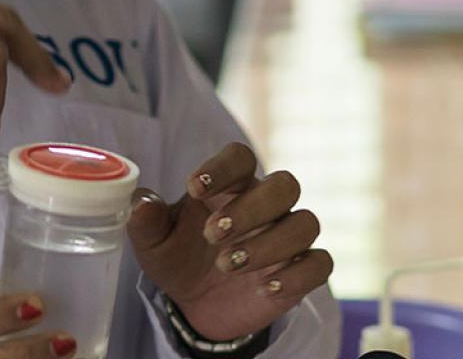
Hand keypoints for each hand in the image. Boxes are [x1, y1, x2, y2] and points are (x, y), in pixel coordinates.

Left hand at [126, 143, 333, 341]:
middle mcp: (266, 207)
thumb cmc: (179, 259)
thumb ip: (145, 221)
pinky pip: (320, 264)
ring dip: (268, 244)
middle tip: (212, 235)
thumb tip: (142, 201)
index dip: (222, 167)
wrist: (196, 305)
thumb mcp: (153, 244)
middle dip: (251, 208)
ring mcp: (287, 239)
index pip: (240, 157)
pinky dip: (296, 275)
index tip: (193, 189)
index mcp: (231, 187)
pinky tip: (263, 288)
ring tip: (226, 266)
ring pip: (305, 223)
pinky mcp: (300, 273)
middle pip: (284, 185)